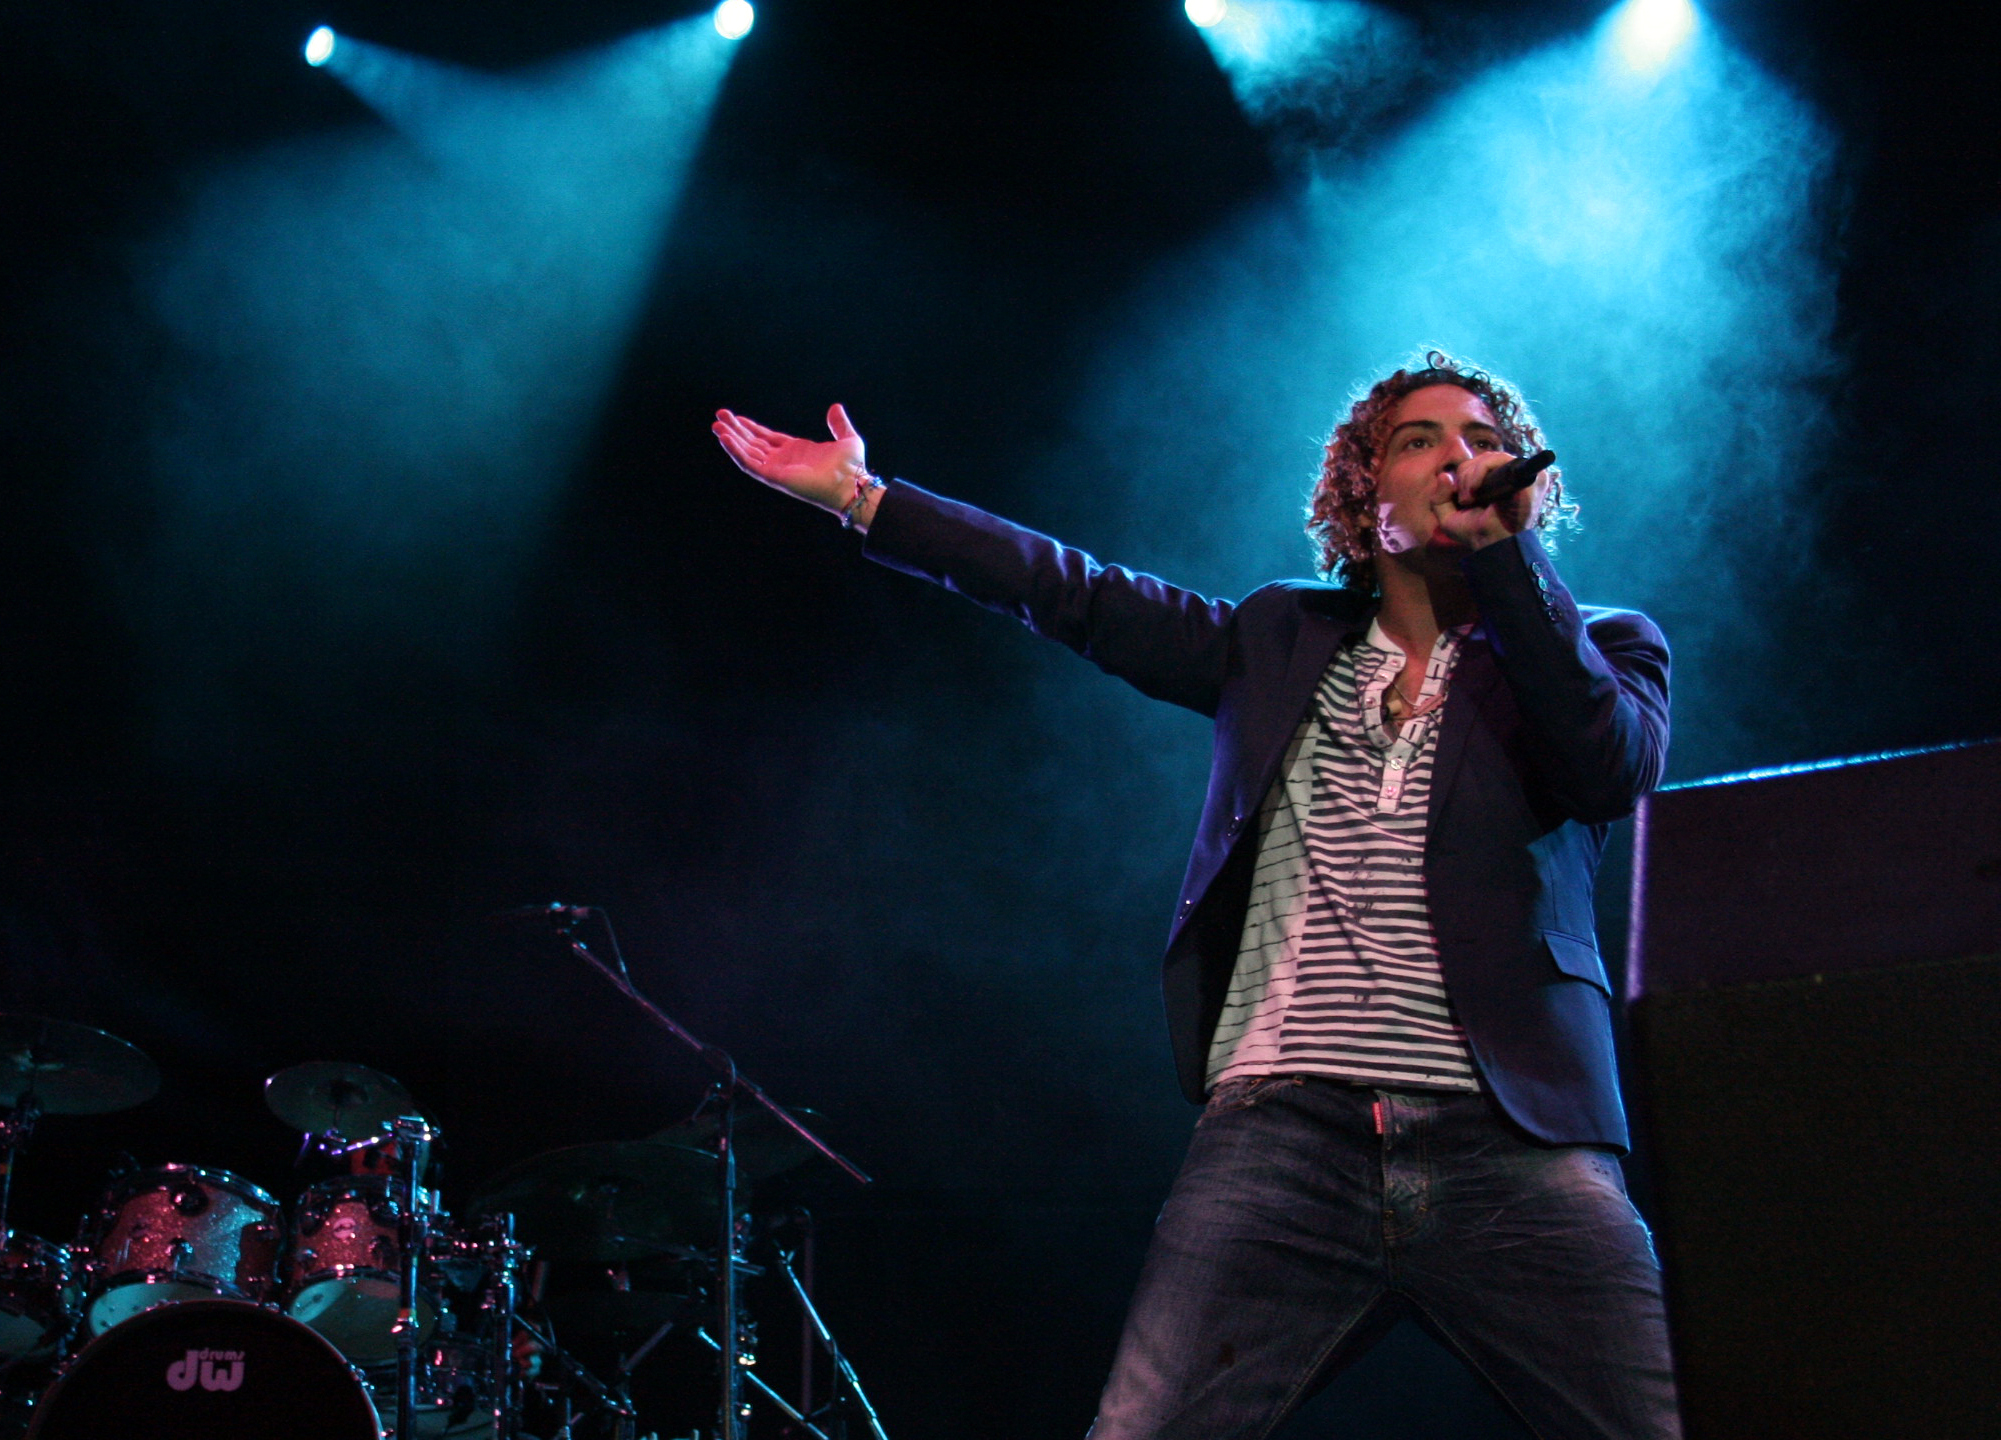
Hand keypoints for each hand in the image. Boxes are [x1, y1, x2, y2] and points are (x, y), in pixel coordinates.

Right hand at [712, 404, 871, 515]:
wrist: (853, 483)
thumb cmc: (853, 467)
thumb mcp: (848, 438)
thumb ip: (839, 424)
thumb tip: (835, 407)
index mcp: (796, 451)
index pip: (767, 438)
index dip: (751, 428)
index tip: (736, 418)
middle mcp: (784, 461)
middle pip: (753, 443)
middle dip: (736, 430)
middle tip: (719, 416)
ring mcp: (778, 469)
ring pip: (747, 453)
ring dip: (731, 440)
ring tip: (716, 425)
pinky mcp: (774, 477)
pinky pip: (750, 464)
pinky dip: (736, 452)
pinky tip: (725, 438)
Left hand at [1433, 450, 1546, 551]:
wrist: (1491, 544)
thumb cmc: (1475, 533)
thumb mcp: (1448, 518)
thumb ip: (1440, 497)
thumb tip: (1444, 475)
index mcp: (1497, 482)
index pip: (1479, 463)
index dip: (1465, 475)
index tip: (1461, 498)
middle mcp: (1512, 477)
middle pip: (1482, 458)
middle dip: (1465, 477)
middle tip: (1465, 500)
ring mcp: (1523, 475)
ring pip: (1489, 458)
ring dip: (1471, 477)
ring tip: (1470, 498)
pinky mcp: (1529, 476)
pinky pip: (1500, 459)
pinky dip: (1482, 469)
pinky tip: (1477, 490)